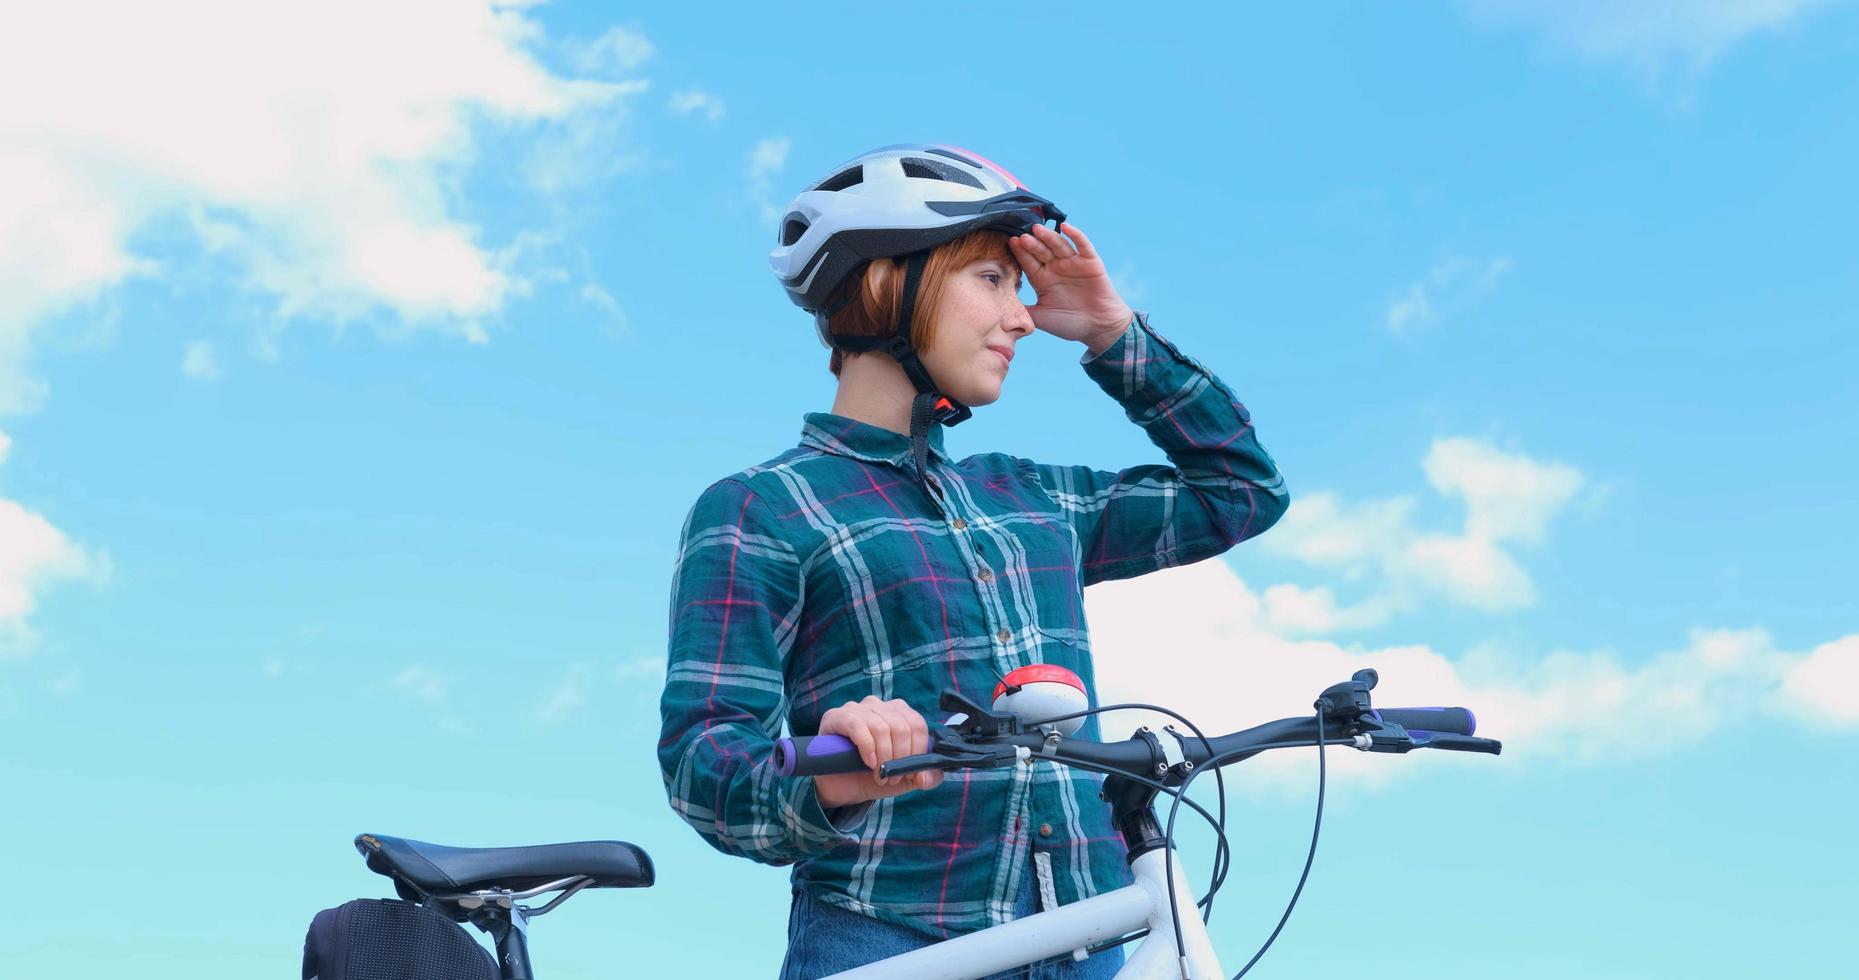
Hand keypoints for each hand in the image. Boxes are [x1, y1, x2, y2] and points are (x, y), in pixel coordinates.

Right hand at [813, 696, 944, 807]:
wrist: (841, 786)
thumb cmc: (873, 776)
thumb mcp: (906, 779)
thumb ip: (926, 777)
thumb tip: (926, 776)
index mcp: (898, 713)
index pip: (917, 724)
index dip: (918, 751)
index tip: (911, 773)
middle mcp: (878, 705)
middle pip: (901, 726)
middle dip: (900, 758)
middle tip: (892, 778)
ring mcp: (856, 708)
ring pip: (881, 728)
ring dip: (883, 758)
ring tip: (880, 776)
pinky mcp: (837, 716)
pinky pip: (857, 726)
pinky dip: (867, 748)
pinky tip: (868, 763)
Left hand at [1008, 221, 1133, 350]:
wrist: (1099, 328)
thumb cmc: (1070, 324)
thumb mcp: (1042, 318)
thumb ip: (1024, 311)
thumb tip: (999, 308)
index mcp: (1042, 279)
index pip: (1028, 262)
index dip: (1020, 253)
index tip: (1010, 243)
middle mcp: (1056, 268)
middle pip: (1041, 251)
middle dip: (1031, 244)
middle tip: (1021, 237)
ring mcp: (1073, 263)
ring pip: (1058, 245)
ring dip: (1049, 237)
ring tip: (1037, 229)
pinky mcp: (1090, 262)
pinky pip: (1083, 245)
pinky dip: (1076, 235)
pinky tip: (1066, 227)